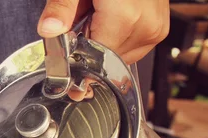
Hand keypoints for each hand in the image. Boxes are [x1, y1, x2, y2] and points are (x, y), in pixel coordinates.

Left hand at [37, 0, 169, 63]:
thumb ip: (62, 8)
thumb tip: (49, 29)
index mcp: (126, 18)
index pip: (94, 58)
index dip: (77, 53)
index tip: (68, 42)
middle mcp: (146, 26)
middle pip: (106, 59)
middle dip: (89, 45)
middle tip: (87, 17)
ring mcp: (155, 30)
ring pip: (118, 57)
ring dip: (103, 42)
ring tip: (100, 14)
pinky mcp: (158, 30)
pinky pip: (130, 49)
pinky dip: (116, 39)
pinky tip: (111, 18)